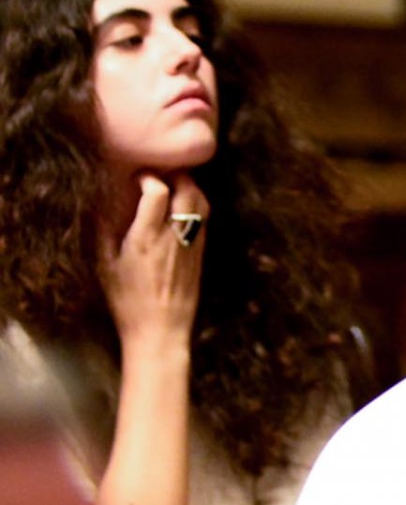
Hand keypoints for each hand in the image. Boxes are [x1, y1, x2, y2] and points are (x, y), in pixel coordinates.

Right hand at [100, 173, 204, 351]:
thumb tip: (100, 205)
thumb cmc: (127, 301)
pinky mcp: (202, 255)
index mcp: (146, 238)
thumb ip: (103, 232)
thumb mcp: (105, 266)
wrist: (161, 331)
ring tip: (173, 185)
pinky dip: (197, 205)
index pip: (158, 192)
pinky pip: (205, 220)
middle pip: (187, 190)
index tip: (138, 178)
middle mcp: (173, 238)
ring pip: (202, 203)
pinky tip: (183, 207)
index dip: (149, 177)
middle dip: (175, 174)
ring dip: (190, 187)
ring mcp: (192, 245)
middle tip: (161, 173)